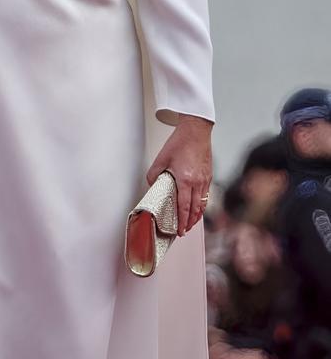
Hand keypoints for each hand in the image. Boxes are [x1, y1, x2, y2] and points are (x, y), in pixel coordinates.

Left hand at [147, 113, 211, 235]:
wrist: (196, 130)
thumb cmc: (180, 142)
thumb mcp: (162, 158)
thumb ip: (154, 174)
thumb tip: (152, 185)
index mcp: (185, 179)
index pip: (184, 207)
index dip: (182, 221)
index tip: (180, 231)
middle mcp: (197, 182)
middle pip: (195, 210)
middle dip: (189, 223)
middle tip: (184, 231)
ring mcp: (205, 180)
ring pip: (202, 204)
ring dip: (197, 216)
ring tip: (190, 223)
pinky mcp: (209, 176)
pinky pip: (206, 196)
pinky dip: (201, 205)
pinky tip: (197, 207)